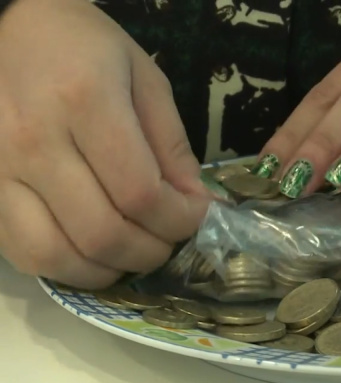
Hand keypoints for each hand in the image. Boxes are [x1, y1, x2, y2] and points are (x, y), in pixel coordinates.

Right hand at [0, 0, 210, 288]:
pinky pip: (23, 252)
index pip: (140, 192)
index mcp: (84, 102)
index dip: (179, 220)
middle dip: (152, 250)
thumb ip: (172, 145)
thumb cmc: (86, 49)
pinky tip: (94, 251)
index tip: (198, 215)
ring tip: (136, 252)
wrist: (13, 30)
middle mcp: (33, 140)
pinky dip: (67, 267)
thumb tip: (194, 203)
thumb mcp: (145, 79)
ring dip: (109, 269)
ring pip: (56, 254)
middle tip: (171, 241)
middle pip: (102, 232)